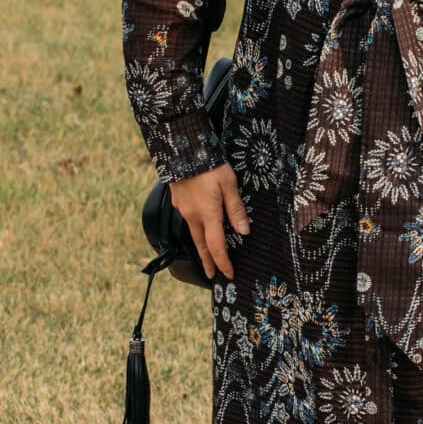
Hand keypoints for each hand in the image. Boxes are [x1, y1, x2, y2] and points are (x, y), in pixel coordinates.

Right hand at [169, 162, 249, 281]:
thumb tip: (244, 231)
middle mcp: (193, 215)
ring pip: (193, 234)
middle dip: (208, 262)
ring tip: (207, 256)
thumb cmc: (208, 164)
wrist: (183, 148)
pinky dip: (196, 229)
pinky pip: (188, 220)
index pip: (216, 247)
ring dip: (201, 247)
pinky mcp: (178, 201)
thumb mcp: (229, 184)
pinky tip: (200, 227)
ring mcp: (183, 209)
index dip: (223, 263)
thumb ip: (236, 209)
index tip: (228, 274)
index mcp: (207, 214)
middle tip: (211, 275)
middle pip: (201, 246)